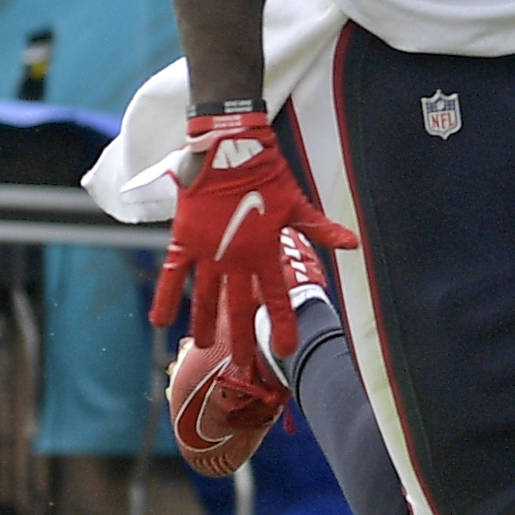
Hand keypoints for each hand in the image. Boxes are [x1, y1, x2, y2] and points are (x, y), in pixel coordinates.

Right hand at [147, 111, 358, 363]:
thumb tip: (355, 244)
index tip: (286, 352)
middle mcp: (237, 258)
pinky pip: (171, 274)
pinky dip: (164, 297)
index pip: (278, 299)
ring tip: (204, 346)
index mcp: (267, 252)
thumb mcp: (298, 205)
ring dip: (205, 324)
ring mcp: (208, 251)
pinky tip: (159, 322)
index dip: (283, 327)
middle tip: (242, 364)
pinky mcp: (184, 239)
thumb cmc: (267, 176)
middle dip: (243, 338)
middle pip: (239, 308)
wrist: (229, 150)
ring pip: (205, 297)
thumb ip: (323, 230)